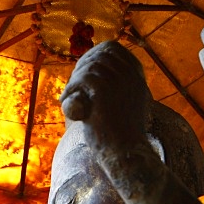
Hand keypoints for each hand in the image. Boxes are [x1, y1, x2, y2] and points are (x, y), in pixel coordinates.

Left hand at [59, 41, 151, 157]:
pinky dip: (71, 89)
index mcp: (136, 77)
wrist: (126, 155)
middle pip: (99, 55)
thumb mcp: (123, 105)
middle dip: (81, 67)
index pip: (113, 48)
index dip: (93, 55)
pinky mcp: (105, 92)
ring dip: (75, 80)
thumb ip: (114, 89)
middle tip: (73, 87)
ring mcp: (119, 83)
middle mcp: (131, 76)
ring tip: (70, 97)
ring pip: (89, 66)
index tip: (82, 72)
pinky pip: (82, 78)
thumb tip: (90, 75)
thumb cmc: (121, 136)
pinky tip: (67, 103)